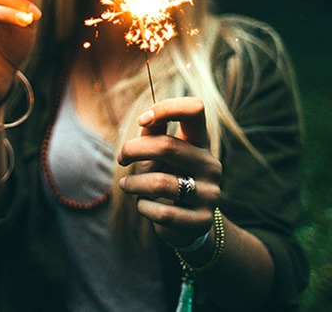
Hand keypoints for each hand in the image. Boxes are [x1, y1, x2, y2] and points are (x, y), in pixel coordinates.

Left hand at [117, 97, 221, 248]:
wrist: (185, 223)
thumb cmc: (167, 177)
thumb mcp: (159, 153)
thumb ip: (153, 133)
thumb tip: (146, 119)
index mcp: (200, 141)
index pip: (194, 109)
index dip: (166, 108)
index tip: (142, 120)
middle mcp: (209, 164)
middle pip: (167, 145)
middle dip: (133, 150)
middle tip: (121, 158)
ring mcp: (210, 193)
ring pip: (161, 182)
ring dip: (134, 183)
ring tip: (126, 184)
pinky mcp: (203, 220)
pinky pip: (164, 212)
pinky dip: (144, 206)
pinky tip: (142, 204)